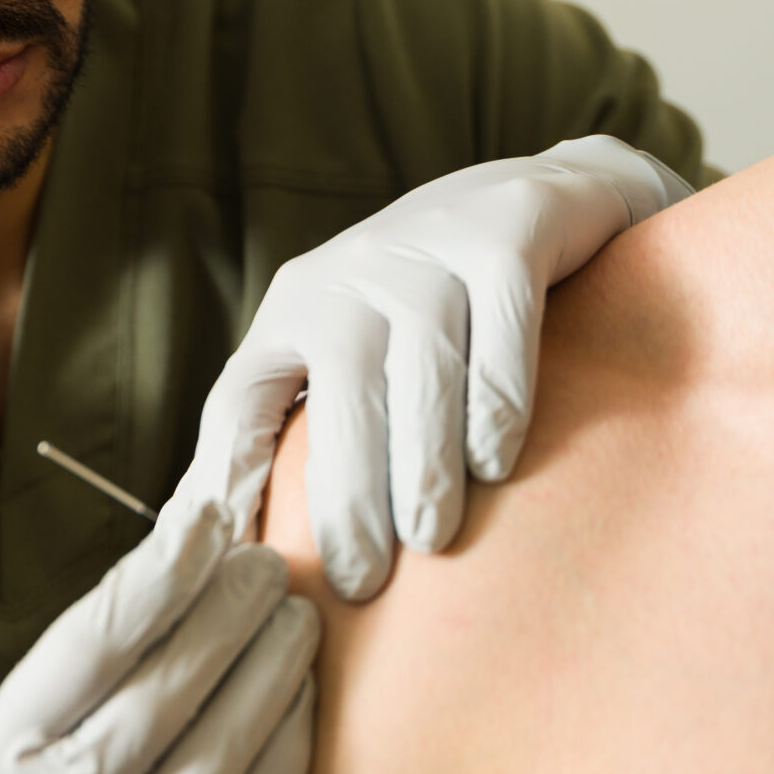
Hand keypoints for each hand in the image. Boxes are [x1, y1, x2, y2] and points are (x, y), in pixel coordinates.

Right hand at [0, 501, 317, 773]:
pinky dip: (281, 761)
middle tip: (267, 566)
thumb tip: (174, 571)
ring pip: (217, 765)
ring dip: (270, 677)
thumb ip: (68, 679)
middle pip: (162, 698)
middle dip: (227, 615)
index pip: (89, 647)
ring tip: (294, 623)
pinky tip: (296, 710)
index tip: (207, 520)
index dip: (159, 573)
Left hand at [175, 135, 693, 599]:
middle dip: (346, 493)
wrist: (545, 194)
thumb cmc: (434, 304)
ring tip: (430, 538)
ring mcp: (430, 249)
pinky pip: (502, 329)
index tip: (238, 562)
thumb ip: (303, 421)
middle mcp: (351, 273)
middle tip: (360, 579)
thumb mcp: (351, 345)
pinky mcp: (507, 234)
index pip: (240, 402)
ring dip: (424, 461)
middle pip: (339, 393)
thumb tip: (235, 541)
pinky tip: (497, 464)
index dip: (228, 481)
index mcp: (296, 308)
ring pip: (422, 369)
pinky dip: (499, 401)